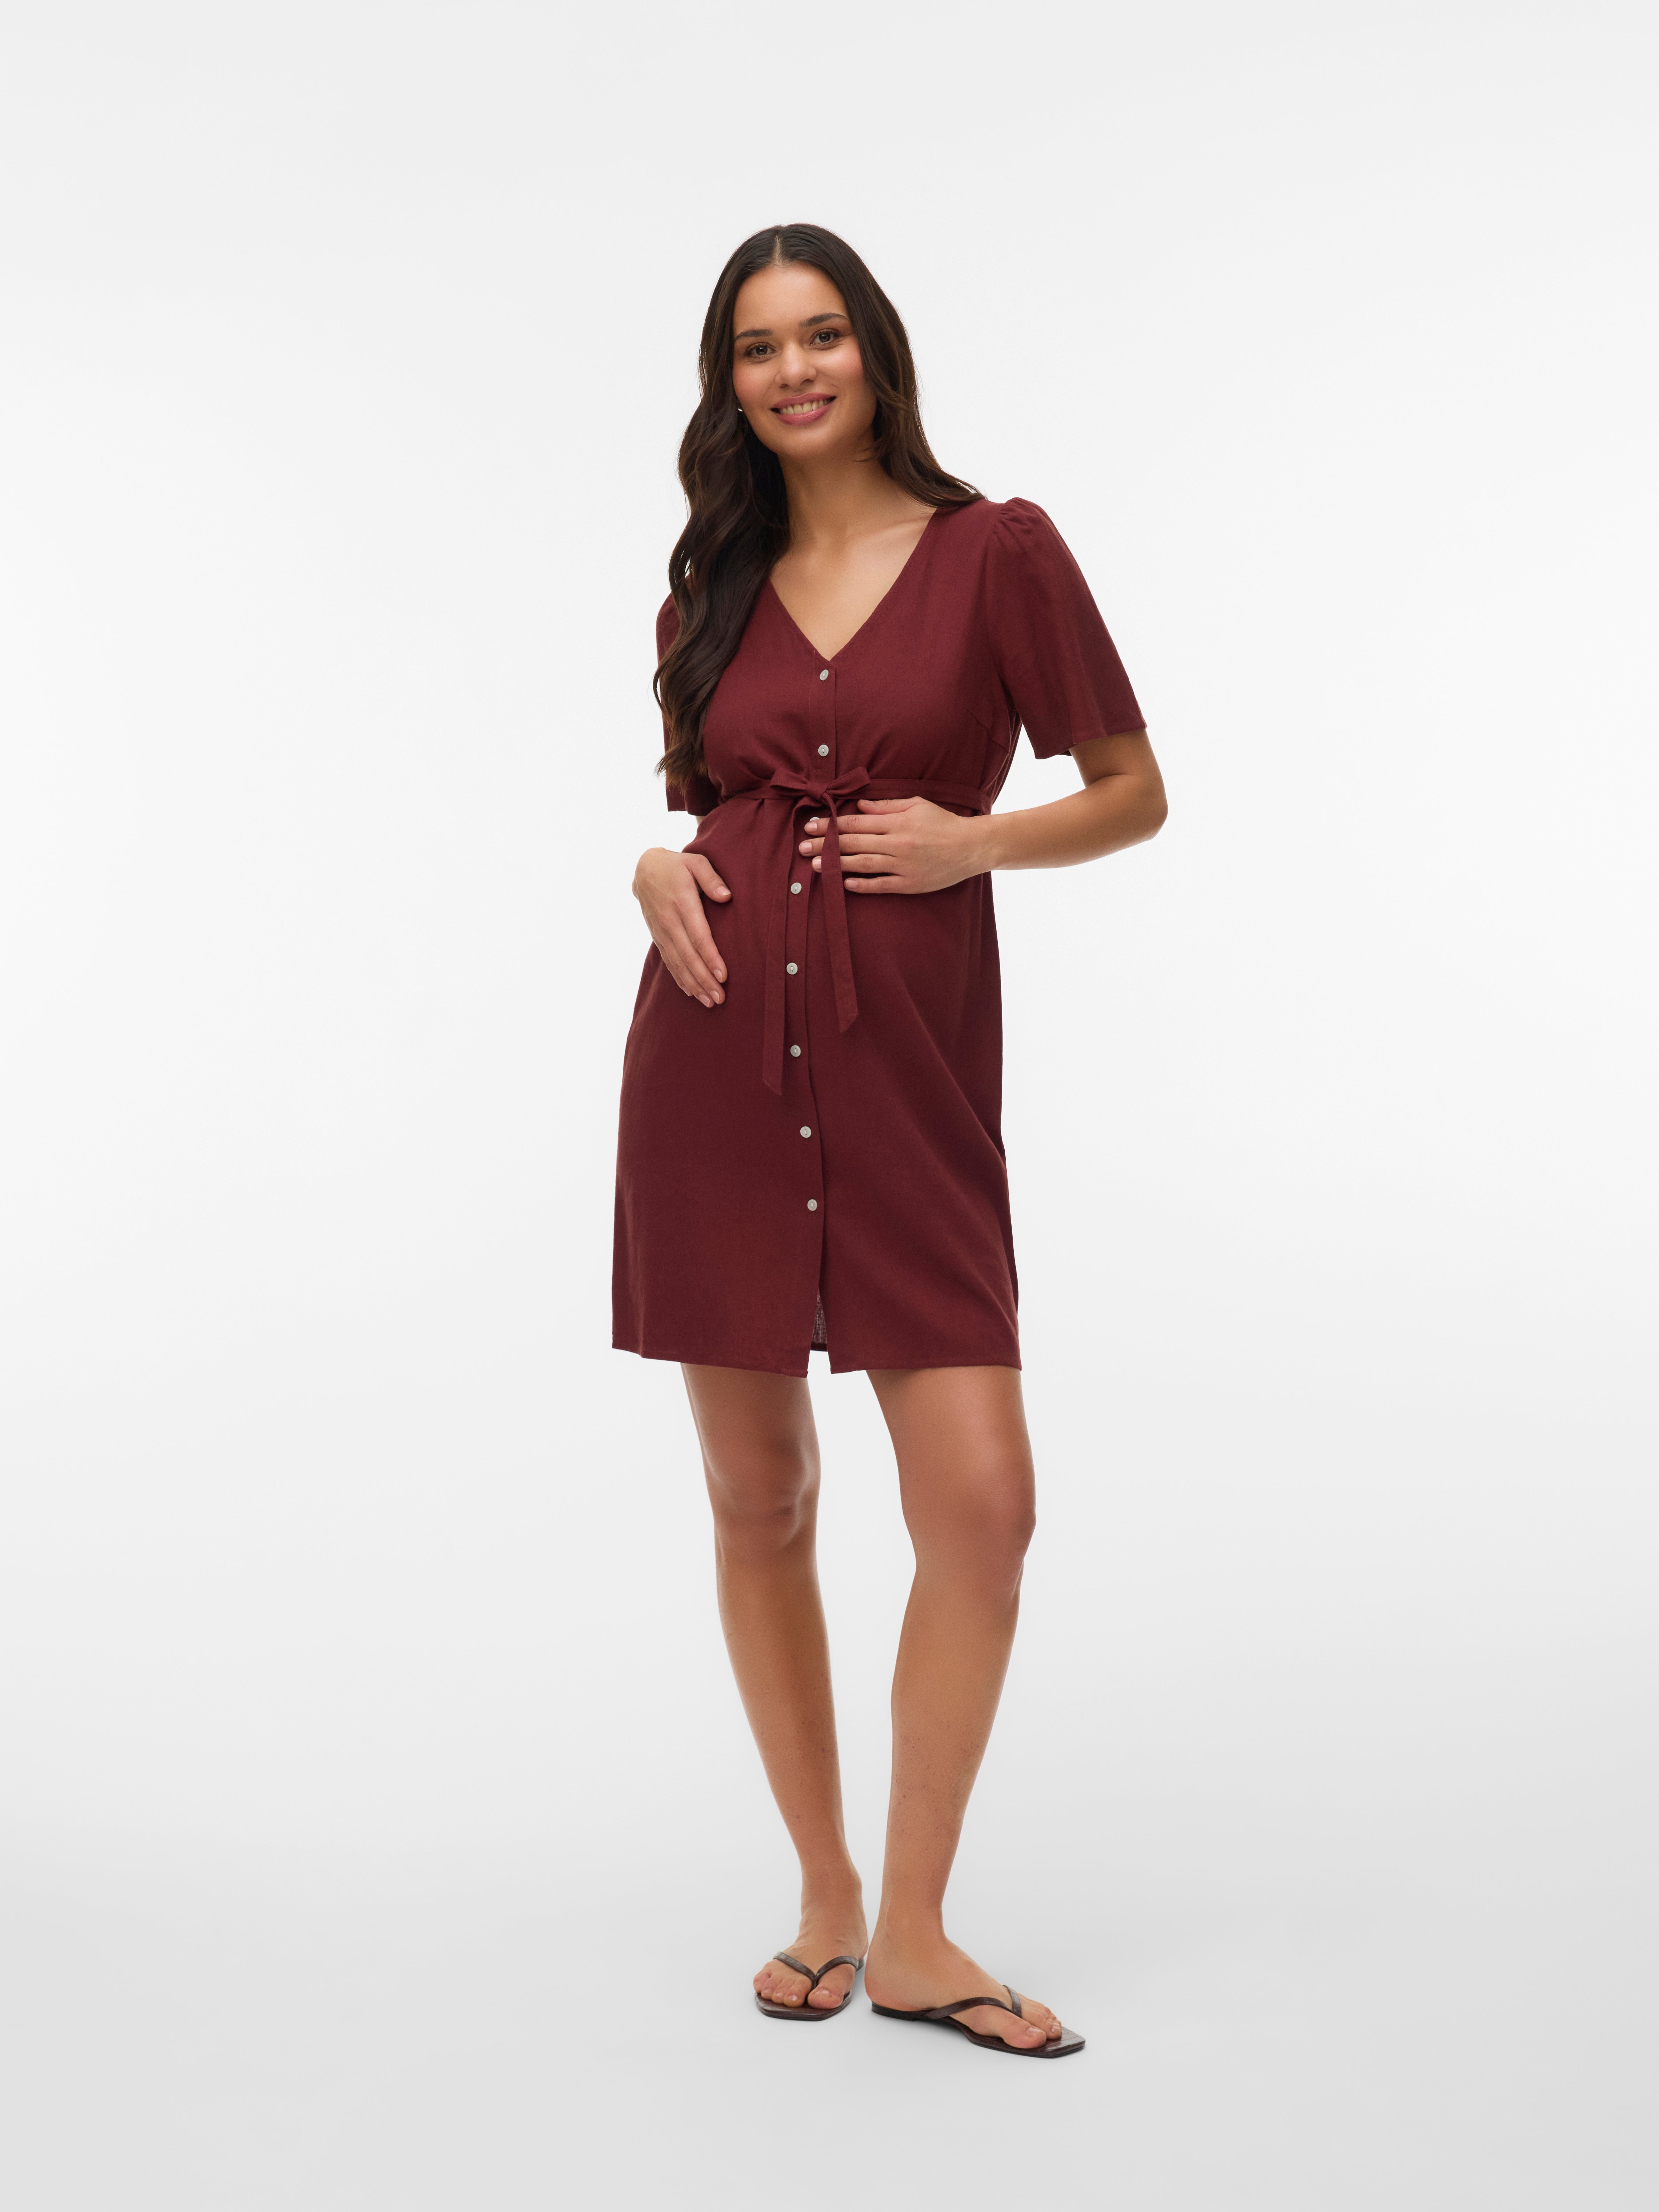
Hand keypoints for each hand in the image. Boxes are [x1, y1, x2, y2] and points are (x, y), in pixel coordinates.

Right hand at [632, 847, 730, 1005]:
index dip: (710, 958)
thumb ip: (711, 878)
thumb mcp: (696, 862)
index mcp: (682, 903)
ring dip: (693, 984)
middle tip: (719, 998)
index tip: (723, 976)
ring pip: (678, 963)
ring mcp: (661, 931)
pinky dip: (680, 978)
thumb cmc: (676, 865)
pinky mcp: (657, 936)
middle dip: (704, 979)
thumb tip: (726, 896)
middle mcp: (669, 921)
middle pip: (688, 956)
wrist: (644, 869)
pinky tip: (691, 992)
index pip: (699, 936)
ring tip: (709, 1002)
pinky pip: (669, 961)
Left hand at [798, 797, 987, 893]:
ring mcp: (903, 865)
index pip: (855, 823)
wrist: (971, 847)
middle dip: (824, 845)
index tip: (811, 826)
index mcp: (897, 822)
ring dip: (835, 864)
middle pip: (853, 843)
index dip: (830, 825)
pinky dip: (861, 885)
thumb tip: (858, 806)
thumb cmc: (943, 822)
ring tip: (814, 866)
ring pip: (862, 864)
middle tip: (802, 847)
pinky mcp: (910, 883)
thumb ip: (886, 807)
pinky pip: (880, 885)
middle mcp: (897, 843)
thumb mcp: (916, 805)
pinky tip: (844, 883)